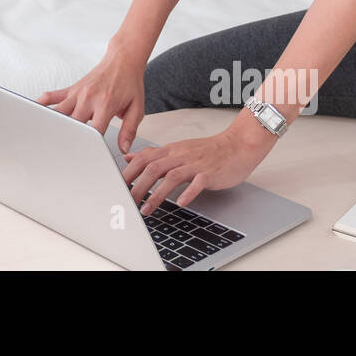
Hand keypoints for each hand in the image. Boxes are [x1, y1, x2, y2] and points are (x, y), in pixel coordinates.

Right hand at [37, 41, 147, 152]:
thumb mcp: (136, 108)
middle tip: (62, 154)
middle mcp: (88, 98)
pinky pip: (52, 96)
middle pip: (72, 124)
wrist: (123, 60)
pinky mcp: (72, 88)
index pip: (93, 132)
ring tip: (43, 137)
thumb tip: (123, 148)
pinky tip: (34, 112)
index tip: (89, 155)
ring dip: (52, 125)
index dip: (91, 146)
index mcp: (105, 104)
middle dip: (68, 139)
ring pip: (59, 112)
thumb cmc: (130, 83)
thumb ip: (129, 130)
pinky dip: (42, 104)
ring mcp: (77, 93)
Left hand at [121, 125, 275, 215]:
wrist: (238, 145)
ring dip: (156, 194)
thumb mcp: (177, 149)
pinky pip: (198, 182)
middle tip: (127, 203)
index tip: (116, 186)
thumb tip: (129, 158)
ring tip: (146, 209)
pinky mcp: (210, 173)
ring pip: (171, 176)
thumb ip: (153, 155)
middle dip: (137, 186)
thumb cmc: (208, 151)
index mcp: (171, 150)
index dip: (129, 172)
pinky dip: (188, 192)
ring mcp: (195, 164)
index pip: (144, 158)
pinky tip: (181, 203)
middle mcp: (180, 156)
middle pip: (153, 168)